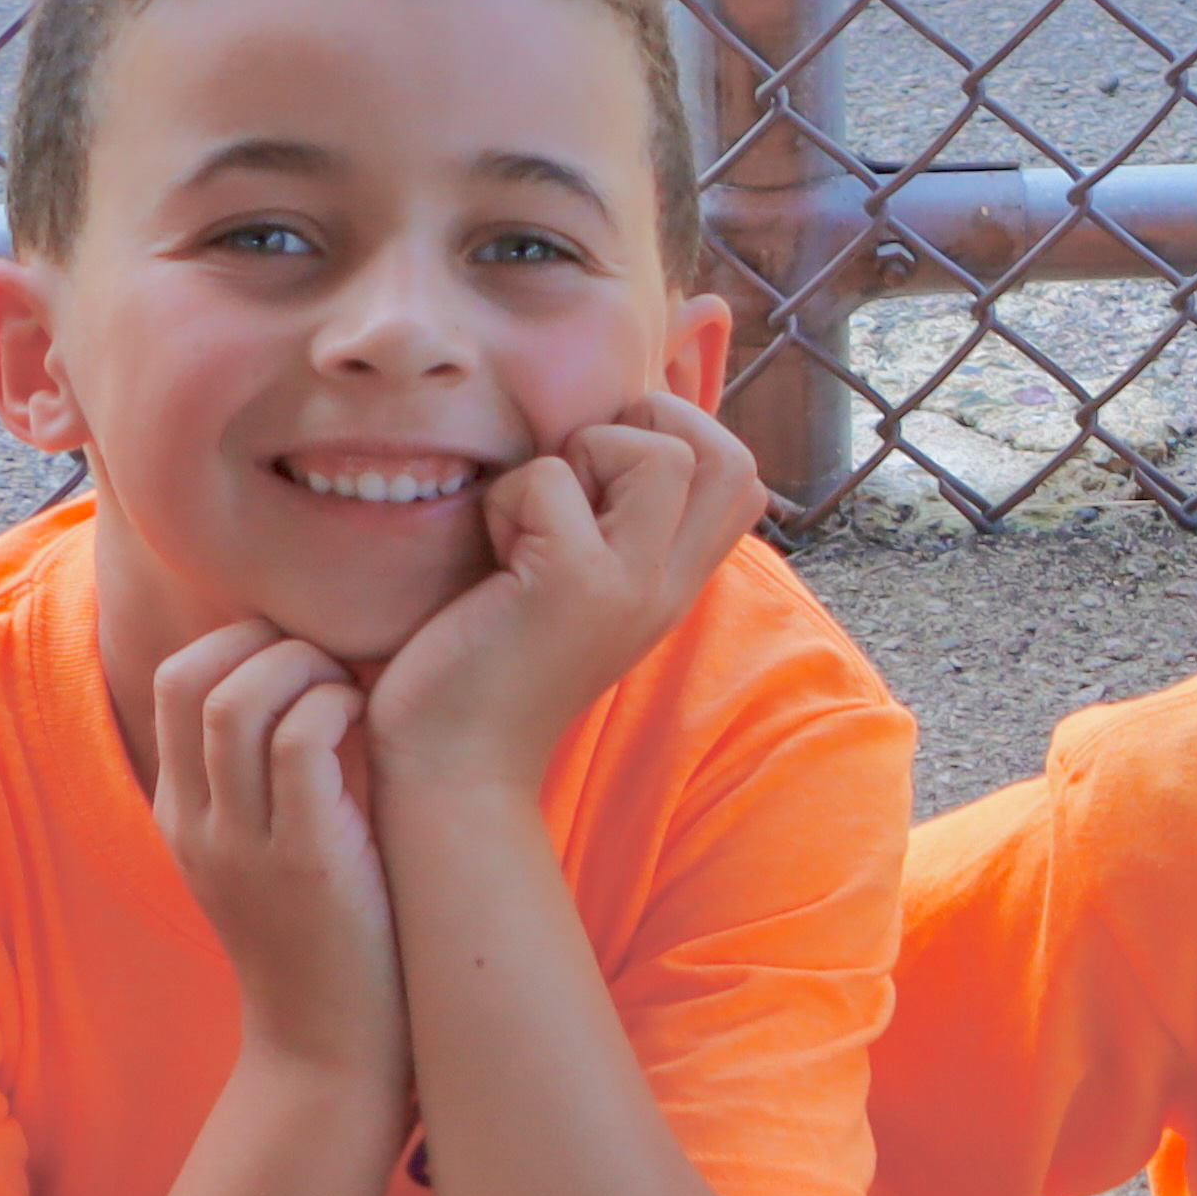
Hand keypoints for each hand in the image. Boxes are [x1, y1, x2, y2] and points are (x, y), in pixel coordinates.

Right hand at [148, 620, 401, 1080]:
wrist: (332, 1053)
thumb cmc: (331, 942)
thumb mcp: (281, 852)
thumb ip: (284, 780)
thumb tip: (335, 689)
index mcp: (184, 811)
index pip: (174, 681)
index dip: (241, 642)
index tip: (309, 655)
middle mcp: (197, 821)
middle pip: (189, 677)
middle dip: (266, 640)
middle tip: (334, 661)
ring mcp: (241, 843)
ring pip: (236, 703)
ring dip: (305, 668)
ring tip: (354, 688)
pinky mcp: (302, 864)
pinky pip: (300, 747)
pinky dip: (335, 710)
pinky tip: (373, 722)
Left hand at [367, 392, 767, 794]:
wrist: (454, 765)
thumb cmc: (490, 669)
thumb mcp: (576, 591)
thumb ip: (611, 531)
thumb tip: (603, 441)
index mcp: (675, 584)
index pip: (742, 476)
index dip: (678, 438)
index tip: (600, 476)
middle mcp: (671, 585)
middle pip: (727, 456)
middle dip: (644, 430)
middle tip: (577, 480)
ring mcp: (632, 586)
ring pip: (659, 452)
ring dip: (579, 456)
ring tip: (535, 519)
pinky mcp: (574, 584)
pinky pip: (550, 479)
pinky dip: (507, 498)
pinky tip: (492, 557)